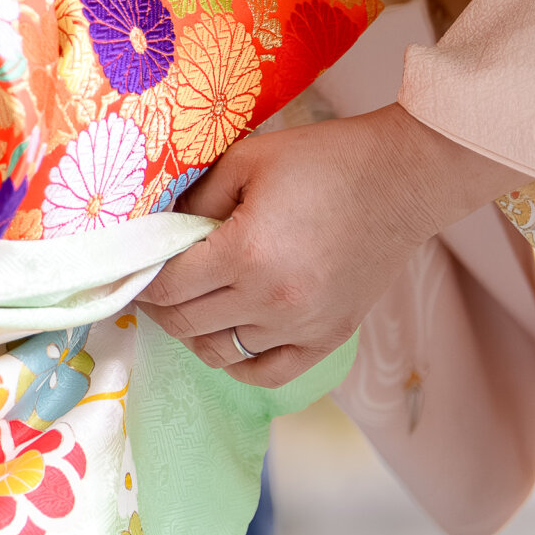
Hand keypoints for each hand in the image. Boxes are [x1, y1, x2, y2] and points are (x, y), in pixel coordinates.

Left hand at [136, 101, 520, 386]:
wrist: (400, 180)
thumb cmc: (322, 162)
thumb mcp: (244, 162)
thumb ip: (195, 200)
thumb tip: (158, 229)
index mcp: (244, 255)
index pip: (167, 288)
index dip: (141, 281)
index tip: (134, 270)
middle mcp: (272, 301)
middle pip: (187, 324)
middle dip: (160, 308)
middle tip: (154, 287)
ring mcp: (303, 326)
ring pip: (221, 352)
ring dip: (195, 333)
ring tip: (189, 308)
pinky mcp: (330, 338)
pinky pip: (268, 373)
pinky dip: (239, 363)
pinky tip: (228, 339)